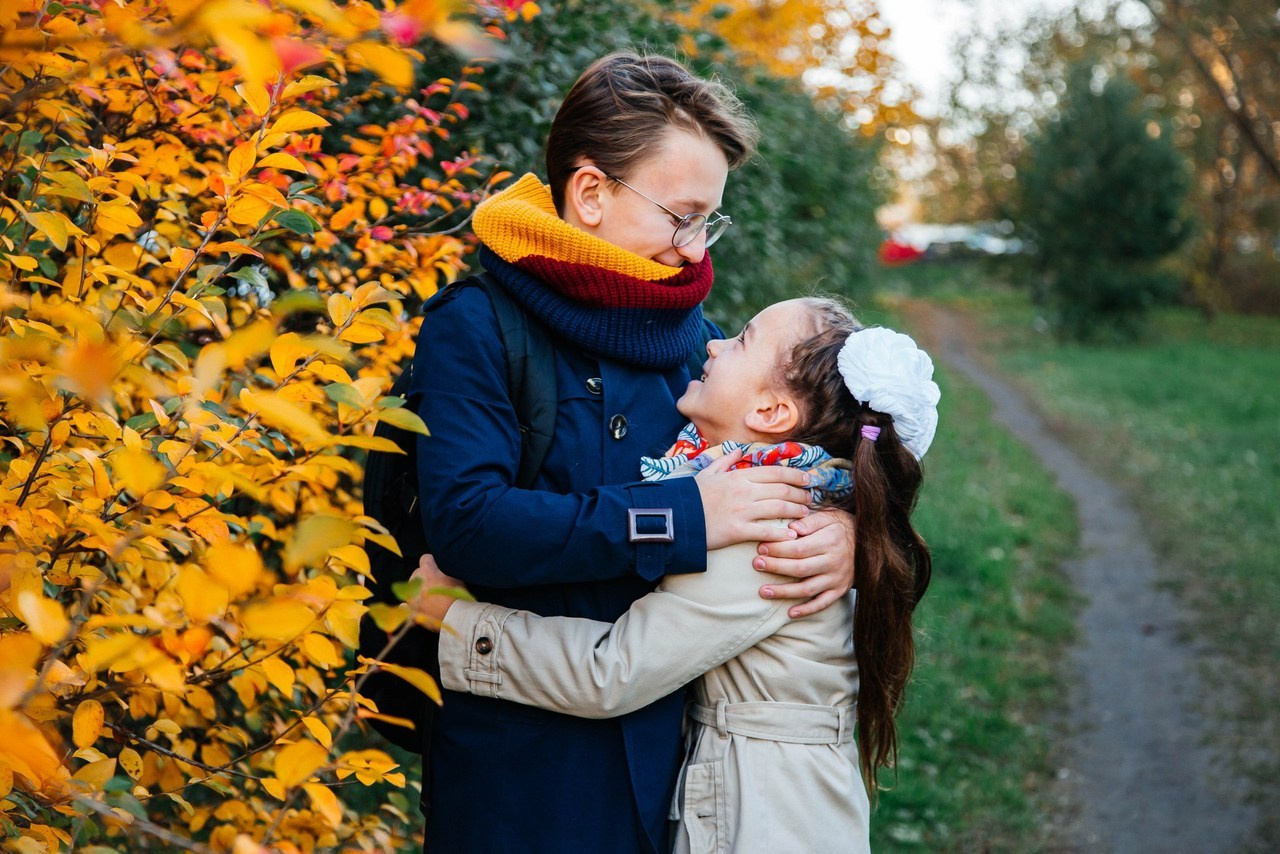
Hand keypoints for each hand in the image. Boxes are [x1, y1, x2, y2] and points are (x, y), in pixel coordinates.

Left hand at [410, 554, 467, 625]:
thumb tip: (438, 567)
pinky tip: (412, 605)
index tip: (437, 568)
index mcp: (426, 570)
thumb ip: (443, 568)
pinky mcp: (411, 608)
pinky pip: (405, 604)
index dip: (433, 562)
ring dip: (418, 588)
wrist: (454, 615)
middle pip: (417, 573)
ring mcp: (411, 595)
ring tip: (430, 595)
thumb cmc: (456, 594)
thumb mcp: (454, 575)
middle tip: (436, 583)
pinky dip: (409, 604)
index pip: (425, 558)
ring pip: (412, 587)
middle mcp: (415, 581)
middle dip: (425, 576)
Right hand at [695, 449, 811, 549]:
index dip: (795, 474)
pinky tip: (791, 535)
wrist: (675, 516)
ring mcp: (742, 511)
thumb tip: (738, 450)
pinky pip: (766, 531)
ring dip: (795, 511)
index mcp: (738, 476)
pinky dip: (781, 533)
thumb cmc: (691, 496)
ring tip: (804, 514)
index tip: (807, 478)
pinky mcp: (738, 530)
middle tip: (810, 498)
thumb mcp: (706, 473)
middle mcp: (744, 491)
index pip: (775, 472)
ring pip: (778, 508)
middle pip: (781, 489)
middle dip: (800, 493)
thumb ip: (725, 461)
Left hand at [754, 509, 854, 617]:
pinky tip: (790, 612)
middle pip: (799, 568)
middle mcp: (834, 562)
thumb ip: (810, 521)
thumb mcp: (829, 516)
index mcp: (830, 541)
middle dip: (775, 567)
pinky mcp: (839, 590)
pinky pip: (822, 603)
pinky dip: (807, 610)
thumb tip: (791, 527)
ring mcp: (837, 578)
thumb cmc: (841, 526)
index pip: (799, 548)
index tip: (761, 547)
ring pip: (807, 589)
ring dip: (784, 592)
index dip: (778, 549)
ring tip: (763, 591)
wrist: (868, 543)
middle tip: (757, 565)